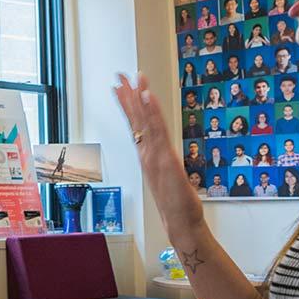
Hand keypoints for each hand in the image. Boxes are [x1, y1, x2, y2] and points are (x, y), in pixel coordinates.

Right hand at [113, 73, 204, 237]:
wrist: (180, 223)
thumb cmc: (176, 205)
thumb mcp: (169, 179)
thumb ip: (163, 165)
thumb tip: (160, 155)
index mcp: (148, 155)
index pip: (136, 124)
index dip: (128, 105)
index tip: (121, 88)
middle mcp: (148, 153)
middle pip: (135, 119)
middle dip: (127, 95)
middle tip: (119, 76)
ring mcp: (154, 155)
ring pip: (144, 121)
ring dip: (138, 98)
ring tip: (132, 79)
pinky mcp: (164, 159)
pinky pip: (156, 130)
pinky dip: (151, 112)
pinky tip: (147, 97)